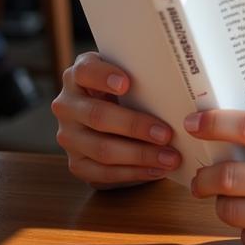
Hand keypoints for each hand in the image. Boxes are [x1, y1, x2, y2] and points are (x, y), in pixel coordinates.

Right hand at [51, 51, 181, 187]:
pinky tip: (156, 170)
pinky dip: (133, 173)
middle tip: (166, 134)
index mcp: (78, 76)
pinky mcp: (76, 163)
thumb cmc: (128, 87)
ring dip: (140, 156)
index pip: (85, 71)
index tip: (127, 84)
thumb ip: (141, 72)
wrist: (111, 112)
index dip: (103, 77)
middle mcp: (67, 105)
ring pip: (101, 149)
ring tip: (170, 157)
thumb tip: (177, 80)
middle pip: (97, 116)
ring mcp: (68, 136)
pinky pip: (102, 173)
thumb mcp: (129, 73)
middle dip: (135, 126)